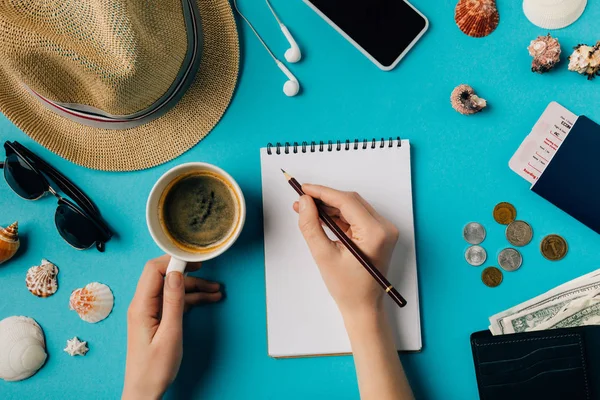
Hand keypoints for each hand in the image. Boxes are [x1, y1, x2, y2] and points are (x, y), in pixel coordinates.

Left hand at [122, 255, 221, 399]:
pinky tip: (207, 300)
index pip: (154, 270)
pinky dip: (190, 300)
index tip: (195, 260)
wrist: (144, 391)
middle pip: (164, 277)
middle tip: (208, 272)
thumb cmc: (155, 368)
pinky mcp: (156, 319)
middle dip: (188, 273)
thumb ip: (173, 302)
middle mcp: (142, 305)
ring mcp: (149, 312)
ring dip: (194, 288)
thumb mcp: (170, 333)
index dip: (174, 261)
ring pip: (172, 290)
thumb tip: (176, 273)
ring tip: (217, 291)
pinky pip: (173, 302)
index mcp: (141, 306)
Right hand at [293, 184, 398, 316]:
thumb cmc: (347, 288)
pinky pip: (355, 217)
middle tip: (301, 199)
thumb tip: (303, 202)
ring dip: (330, 207)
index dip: (322, 192)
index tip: (303, 188)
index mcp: (375, 233)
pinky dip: (338, 216)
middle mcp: (384, 228)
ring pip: (352, 208)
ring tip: (306, 209)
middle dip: (324, 198)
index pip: (346, 201)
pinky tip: (320, 217)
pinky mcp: (378, 234)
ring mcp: (383, 230)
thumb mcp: (323, 255)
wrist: (364, 307)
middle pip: (350, 201)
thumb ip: (311, 226)